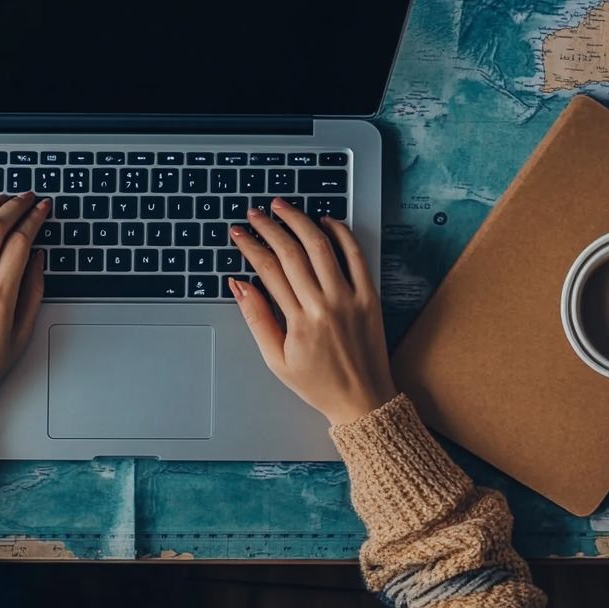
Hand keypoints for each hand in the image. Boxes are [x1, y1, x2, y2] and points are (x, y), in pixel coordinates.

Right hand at [228, 198, 395, 425]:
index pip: (269, 270)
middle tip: (255, 213)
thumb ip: (256, 318)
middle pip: (291, 252)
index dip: (250, 246)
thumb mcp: (275, 359)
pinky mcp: (370, 296)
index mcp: (299, 321)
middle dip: (269, 227)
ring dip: (300, 221)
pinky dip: (342, 234)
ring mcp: (350, 298)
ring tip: (283, 207)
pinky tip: (327, 220)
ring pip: (321, 247)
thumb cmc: (317, 383)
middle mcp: (324, 305)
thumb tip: (238, 284)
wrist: (363, 400)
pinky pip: (356, 256)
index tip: (239, 232)